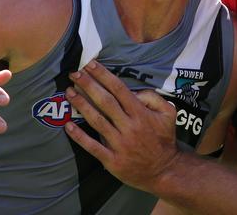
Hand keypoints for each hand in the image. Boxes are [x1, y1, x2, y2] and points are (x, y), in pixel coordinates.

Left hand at [64, 60, 178, 191]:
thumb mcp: (168, 114)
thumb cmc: (163, 139)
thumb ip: (153, 98)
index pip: (119, 89)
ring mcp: (120, 144)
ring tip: (69, 91)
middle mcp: (129, 127)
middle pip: (105, 102)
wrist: (164, 171)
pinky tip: (68, 125)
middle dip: (89, 85)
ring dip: (81, 105)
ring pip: (97, 121)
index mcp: (141, 114)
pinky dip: (79, 136)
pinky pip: (93, 147)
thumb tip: (135, 91)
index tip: (91, 64)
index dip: (104, 76)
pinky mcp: (112, 160)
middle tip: (75, 73)